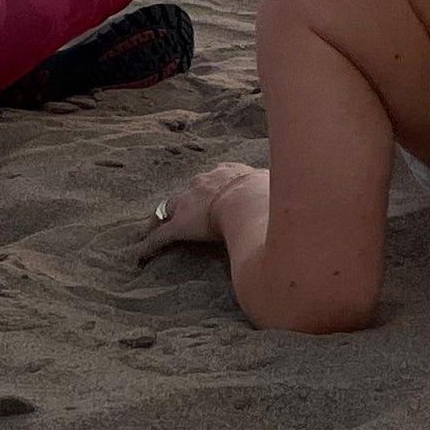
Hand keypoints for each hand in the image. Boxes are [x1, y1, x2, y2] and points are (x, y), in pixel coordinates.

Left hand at [137, 161, 261, 261]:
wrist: (248, 199)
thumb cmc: (265, 192)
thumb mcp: (273, 183)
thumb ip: (273, 186)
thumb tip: (288, 189)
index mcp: (225, 173)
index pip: (213, 178)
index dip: (210, 186)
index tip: (211, 192)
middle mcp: (203, 183)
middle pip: (187, 191)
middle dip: (183, 200)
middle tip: (181, 210)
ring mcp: (187, 204)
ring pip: (167, 209)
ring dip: (161, 218)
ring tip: (154, 227)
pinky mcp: (178, 226)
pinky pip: (159, 237)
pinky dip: (148, 246)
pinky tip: (140, 255)